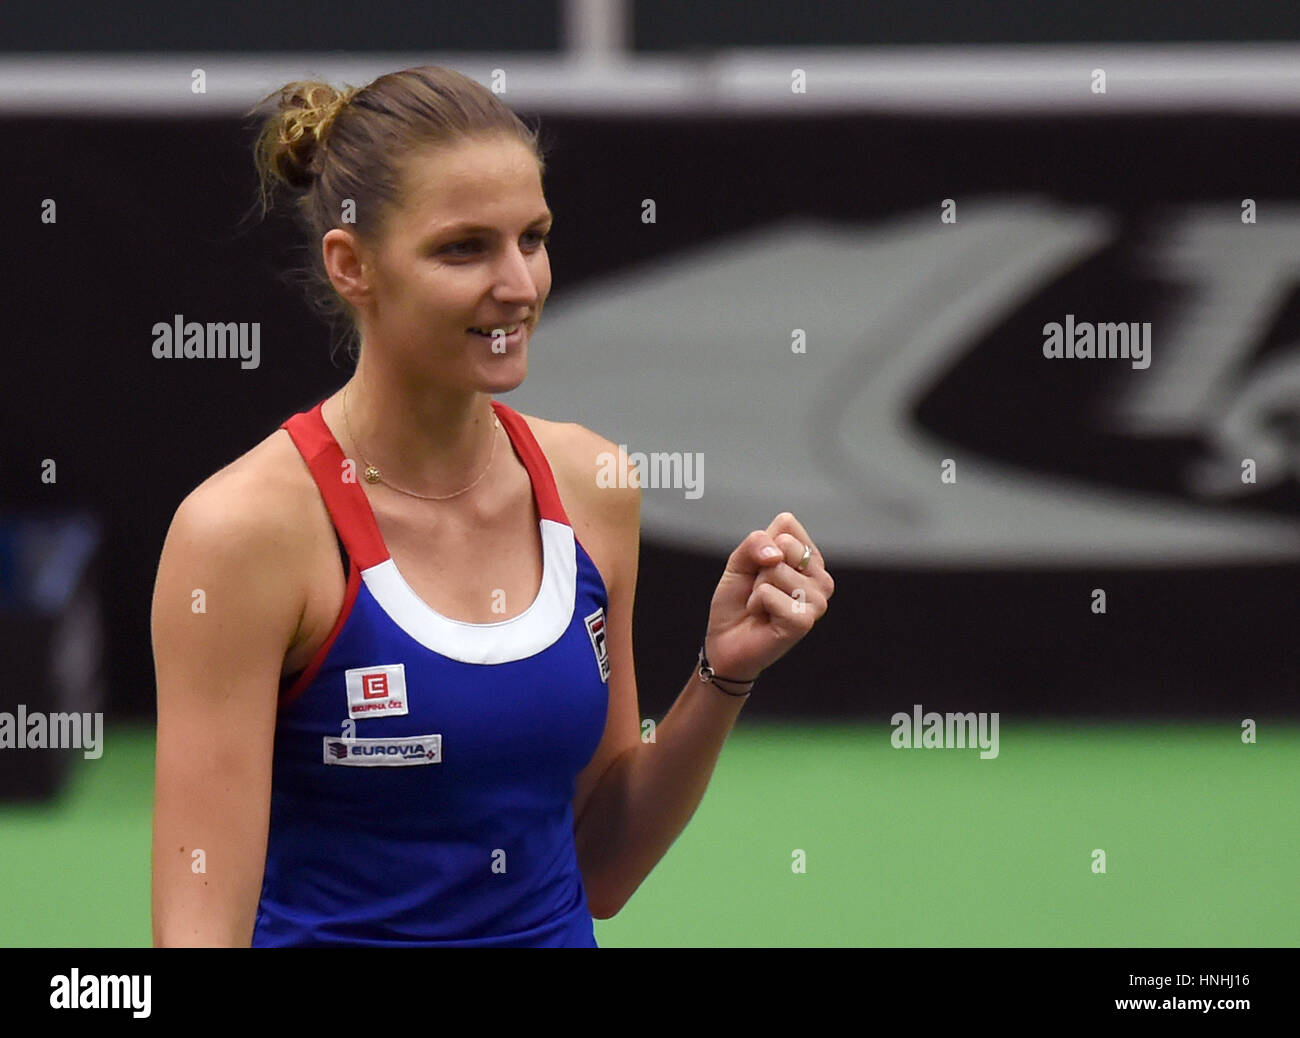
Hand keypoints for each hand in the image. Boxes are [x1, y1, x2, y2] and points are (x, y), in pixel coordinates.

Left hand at [703, 512, 833, 680]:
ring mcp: (817, 601)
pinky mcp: (804, 621)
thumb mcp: (740, 562)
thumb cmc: (737, 603)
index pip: (788, 523)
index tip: (759, 569)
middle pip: (784, 543)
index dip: (762, 544)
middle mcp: (821, 578)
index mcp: (810, 559)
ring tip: (762, 606)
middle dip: (760, 566)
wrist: (725, 642)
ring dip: (757, 588)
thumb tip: (777, 553)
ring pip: (776, 569)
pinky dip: (755, 604)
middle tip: (759, 590)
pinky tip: (764, 618)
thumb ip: (755, 543)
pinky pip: (768, 593)